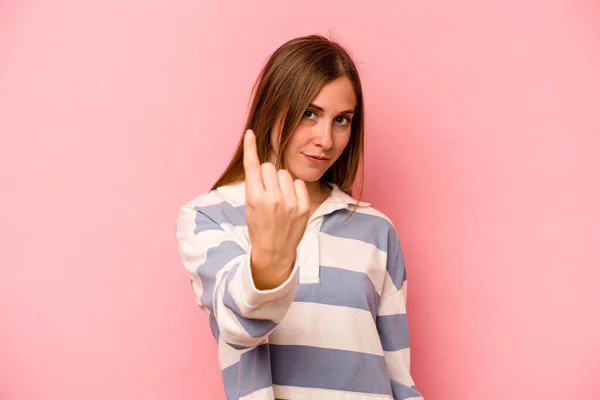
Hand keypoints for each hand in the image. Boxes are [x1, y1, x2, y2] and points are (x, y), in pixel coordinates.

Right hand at [242, 129, 309, 288]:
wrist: (274, 251)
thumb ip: (254, 184)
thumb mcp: (249, 206)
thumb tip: (261, 162)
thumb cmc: (259, 226)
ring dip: (280, 181)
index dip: (250, 148)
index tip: (250, 133)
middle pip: (270, 167)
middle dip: (267, 174)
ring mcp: (290, 203)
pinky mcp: (303, 207)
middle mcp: (273, 199)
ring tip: (278, 198)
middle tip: (266, 190)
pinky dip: (293, 189)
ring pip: (284, 173)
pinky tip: (289, 202)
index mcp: (254, 198)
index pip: (253, 166)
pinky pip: (298, 183)